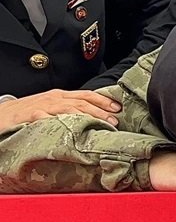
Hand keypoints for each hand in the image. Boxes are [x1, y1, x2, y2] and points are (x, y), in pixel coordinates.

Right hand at [0, 90, 121, 128]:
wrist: (2, 114)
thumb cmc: (28, 112)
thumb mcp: (52, 107)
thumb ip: (70, 110)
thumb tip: (95, 117)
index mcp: (61, 96)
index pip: (86, 95)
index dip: (103, 100)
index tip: (118, 108)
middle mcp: (54, 98)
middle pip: (82, 102)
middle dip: (100, 111)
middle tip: (114, 121)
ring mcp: (42, 106)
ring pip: (68, 109)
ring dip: (86, 116)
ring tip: (99, 124)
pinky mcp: (30, 115)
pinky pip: (45, 117)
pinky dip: (57, 120)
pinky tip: (68, 126)